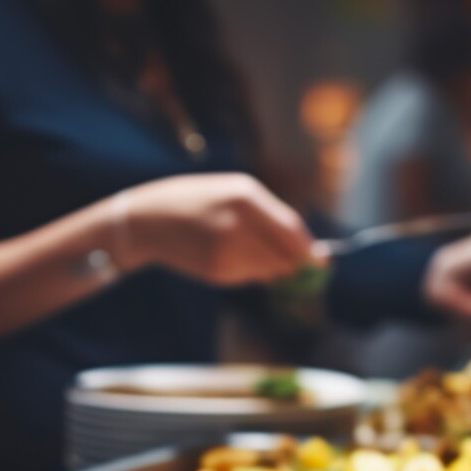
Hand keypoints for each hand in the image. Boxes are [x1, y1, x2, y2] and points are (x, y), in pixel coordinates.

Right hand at [120, 173, 320, 285]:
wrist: (149, 219)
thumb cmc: (198, 201)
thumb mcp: (233, 193)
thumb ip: (269, 218)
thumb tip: (306, 250)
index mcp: (247, 196)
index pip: (292, 229)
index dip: (308, 248)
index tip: (320, 260)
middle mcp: (240, 223)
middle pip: (284, 255)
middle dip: (293, 265)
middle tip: (296, 269)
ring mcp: (227, 248)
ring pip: (267, 270)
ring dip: (267, 268)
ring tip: (243, 250)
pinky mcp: (217, 269)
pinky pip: (246, 277)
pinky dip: (245, 273)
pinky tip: (225, 258)